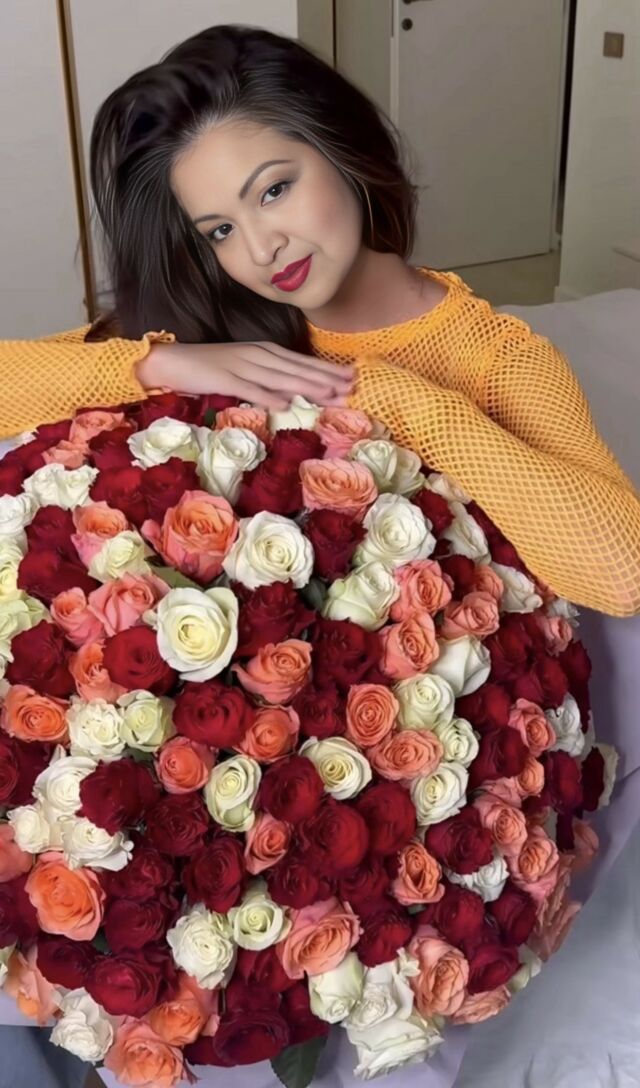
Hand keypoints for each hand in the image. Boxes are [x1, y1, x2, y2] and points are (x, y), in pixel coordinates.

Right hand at [138, 340, 353, 409]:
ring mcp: (241, 366)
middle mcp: (258, 356)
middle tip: (352, 386)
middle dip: (326, 378)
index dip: (327, 370)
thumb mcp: (244, 370)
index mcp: (264, 352)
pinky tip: (285, 404)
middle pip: (297, 368)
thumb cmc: (209, 368)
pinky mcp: (224, 378)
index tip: (350, 378)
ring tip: (330, 394)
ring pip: (280, 377)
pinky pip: (249, 388)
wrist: (172, 361)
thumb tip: (292, 395)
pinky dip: (267, 396)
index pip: (301, 362)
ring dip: (306, 386)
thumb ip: (267, 380)